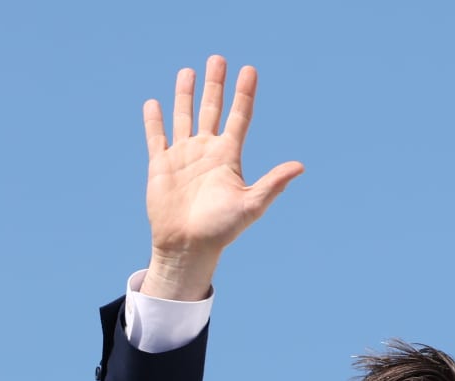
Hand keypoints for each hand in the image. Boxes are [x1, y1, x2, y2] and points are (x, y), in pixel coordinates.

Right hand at [140, 56, 304, 299]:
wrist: (188, 246)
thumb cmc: (221, 229)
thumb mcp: (251, 205)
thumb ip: (273, 183)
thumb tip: (300, 166)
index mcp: (228, 157)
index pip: (239, 117)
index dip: (244, 94)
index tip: (249, 70)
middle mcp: (206, 151)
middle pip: (212, 109)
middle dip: (216, 85)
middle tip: (218, 59)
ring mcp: (183, 156)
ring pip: (184, 116)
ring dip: (186, 94)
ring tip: (189, 71)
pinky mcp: (160, 165)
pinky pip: (156, 137)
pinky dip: (154, 120)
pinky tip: (154, 102)